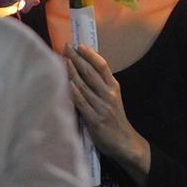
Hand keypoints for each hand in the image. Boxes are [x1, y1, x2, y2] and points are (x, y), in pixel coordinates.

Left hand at [63, 44, 146, 164]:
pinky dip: (73, 92)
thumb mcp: (112, 98)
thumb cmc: (114, 118)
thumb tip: (83, 68)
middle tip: (66, 47)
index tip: (79, 45)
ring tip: (62, 60)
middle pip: (91, 72)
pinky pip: (81, 103)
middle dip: (77, 58)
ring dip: (72, 71)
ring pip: (84, 85)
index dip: (91, 54)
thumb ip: (101, 85)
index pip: (102, 66)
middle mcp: (109, 95)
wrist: (124, 142)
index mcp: (114, 87)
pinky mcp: (94, 119)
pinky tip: (66, 83)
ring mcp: (102, 107)